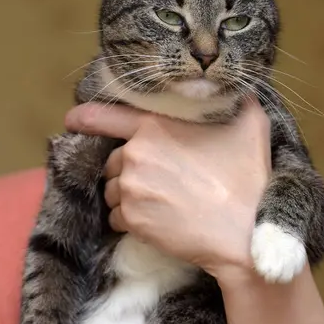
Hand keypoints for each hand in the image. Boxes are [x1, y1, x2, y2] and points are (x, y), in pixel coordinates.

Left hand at [65, 99, 270, 281]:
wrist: (244, 233)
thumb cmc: (248, 178)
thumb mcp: (251, 125)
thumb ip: (237, 100)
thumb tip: (238, 90)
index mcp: (154, 127)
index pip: (105, 116)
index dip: (85, 117)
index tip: (72, 120)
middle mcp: (134, 156)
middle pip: (114, 160)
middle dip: (129, 167)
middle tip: (159, 178)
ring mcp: (131, 190)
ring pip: (113, 189)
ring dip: (128, 194)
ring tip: (159, 201)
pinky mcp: (132, 221)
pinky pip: (116, 216)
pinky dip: (130, 218)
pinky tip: (155, 219)